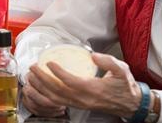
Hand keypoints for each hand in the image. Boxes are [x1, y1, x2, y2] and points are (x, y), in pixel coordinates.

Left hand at [25, 52, 140, 117]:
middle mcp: (84, 99)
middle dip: (43, 79)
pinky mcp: (77, 105)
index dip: (59, 73)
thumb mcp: (122, 70)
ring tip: (32, 76)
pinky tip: (39, 87)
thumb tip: (93, 55)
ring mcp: (80, 104)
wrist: (130, 104)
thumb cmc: (124, 86)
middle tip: (34, 67)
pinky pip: (58, 103)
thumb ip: (108, 62)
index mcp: (94, 89)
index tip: (49, 63)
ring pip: (56, 99)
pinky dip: (46, 96)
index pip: (72, 82)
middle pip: (58, 91)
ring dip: (41, 88)